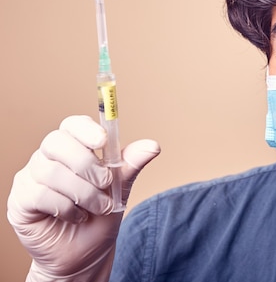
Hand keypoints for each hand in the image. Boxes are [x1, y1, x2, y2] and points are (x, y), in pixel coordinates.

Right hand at [7, 115, 159, 281]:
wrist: (86, 253)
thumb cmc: (100, 214)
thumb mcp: (120, 188)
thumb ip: (131, 165)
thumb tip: (153, 146)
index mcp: (72, 147)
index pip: (72, 125)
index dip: (86, 129)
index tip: (103, 141)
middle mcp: (47, 157)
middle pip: (57, 142)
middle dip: (87, 164)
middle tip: (107, 183)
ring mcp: (30, 177)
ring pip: (52, 171)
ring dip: (83, 192)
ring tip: (99, 207)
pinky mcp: (21, 200)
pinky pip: (40, 194)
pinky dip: (67, 207)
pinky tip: (78, 216)